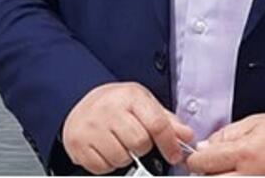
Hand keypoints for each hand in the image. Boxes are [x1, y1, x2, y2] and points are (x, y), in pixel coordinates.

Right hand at [62, 82, 194, 174]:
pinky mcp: (78, 144)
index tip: (175, 155)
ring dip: (125, 157)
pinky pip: (102, 167)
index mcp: (130, 96)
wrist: (80, 104)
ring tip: (120, 143)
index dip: (170, 144)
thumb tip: (186, 136)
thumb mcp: (143, 104)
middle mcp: (109, 109)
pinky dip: (108, 164)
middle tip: (137, 142)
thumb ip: (166, 121)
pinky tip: (106, 149)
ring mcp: (91, 126)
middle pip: (139, 144)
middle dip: (143, 148)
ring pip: (121, 158)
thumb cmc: (117, 105)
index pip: (157, 124)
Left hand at [186, 113, 264, 175]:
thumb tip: (203, 149)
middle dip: (206, 173)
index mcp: (244, 154)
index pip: (202, 162)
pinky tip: (240, 174)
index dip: (196, 158)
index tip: (199, 157)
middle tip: (213, 166)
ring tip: (230, 170)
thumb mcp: (253, 123)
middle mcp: (249, 176)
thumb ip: (225, 136)